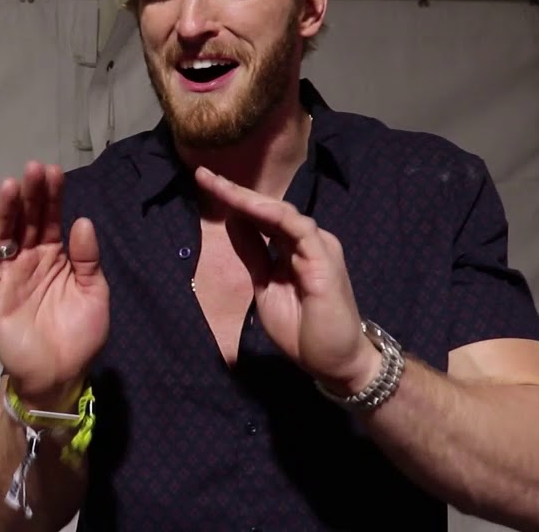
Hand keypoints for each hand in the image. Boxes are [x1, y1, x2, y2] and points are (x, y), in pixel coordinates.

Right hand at [0, 161, 108, 408]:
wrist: (58, 375)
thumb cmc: (79, 335)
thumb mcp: (94, 293)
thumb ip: (88, 259)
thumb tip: (83, 221)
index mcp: (55, 255)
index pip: (50, 218)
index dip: (51, 195)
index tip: (53, 172)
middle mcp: (29, 258)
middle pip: (26, 220)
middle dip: (30, 195)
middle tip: (33, 170)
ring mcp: (8, 273)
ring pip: (4, 234)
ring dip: (6, 210)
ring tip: (10, 186)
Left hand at [194, 167, 379, 393]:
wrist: (334, 362)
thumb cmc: (302, 330)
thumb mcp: (265, 286)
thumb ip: (252, 254)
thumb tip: (232, 223)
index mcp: (292, 248)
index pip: (260, 218)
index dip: (233, 201)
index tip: (204, 184)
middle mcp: (306, 241)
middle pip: (268, 209)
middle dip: (234, 192)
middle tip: (204, 176)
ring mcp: (318, 247)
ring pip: (281, 213)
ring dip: (249, 199)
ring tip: (220, 186)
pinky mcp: (325, 258)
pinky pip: (299, 228)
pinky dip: (273, 215)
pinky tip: (249, 207)